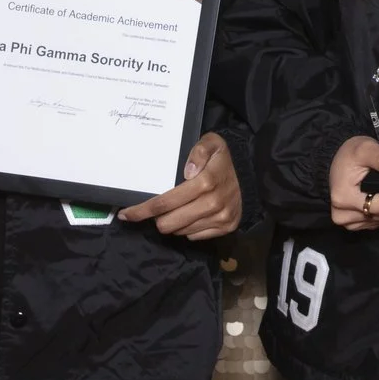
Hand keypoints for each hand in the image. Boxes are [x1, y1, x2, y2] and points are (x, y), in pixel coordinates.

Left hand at [119, 133, 242, 239]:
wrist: (252, 174)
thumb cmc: (223, 158)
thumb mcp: (212, 142)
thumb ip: (198, 151)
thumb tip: (187, 171)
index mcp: (205, 182)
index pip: (164, 203)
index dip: (142, 210)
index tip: (125, 214)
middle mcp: (212, 203)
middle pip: (168, 224)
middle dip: (157, 219)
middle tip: (157, 210)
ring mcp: (220, 218)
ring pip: (180, 232)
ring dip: (174, 223)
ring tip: (177, 210)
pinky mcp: (225, 228)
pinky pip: (194, 237)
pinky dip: (188, 228)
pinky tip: (192, 215)